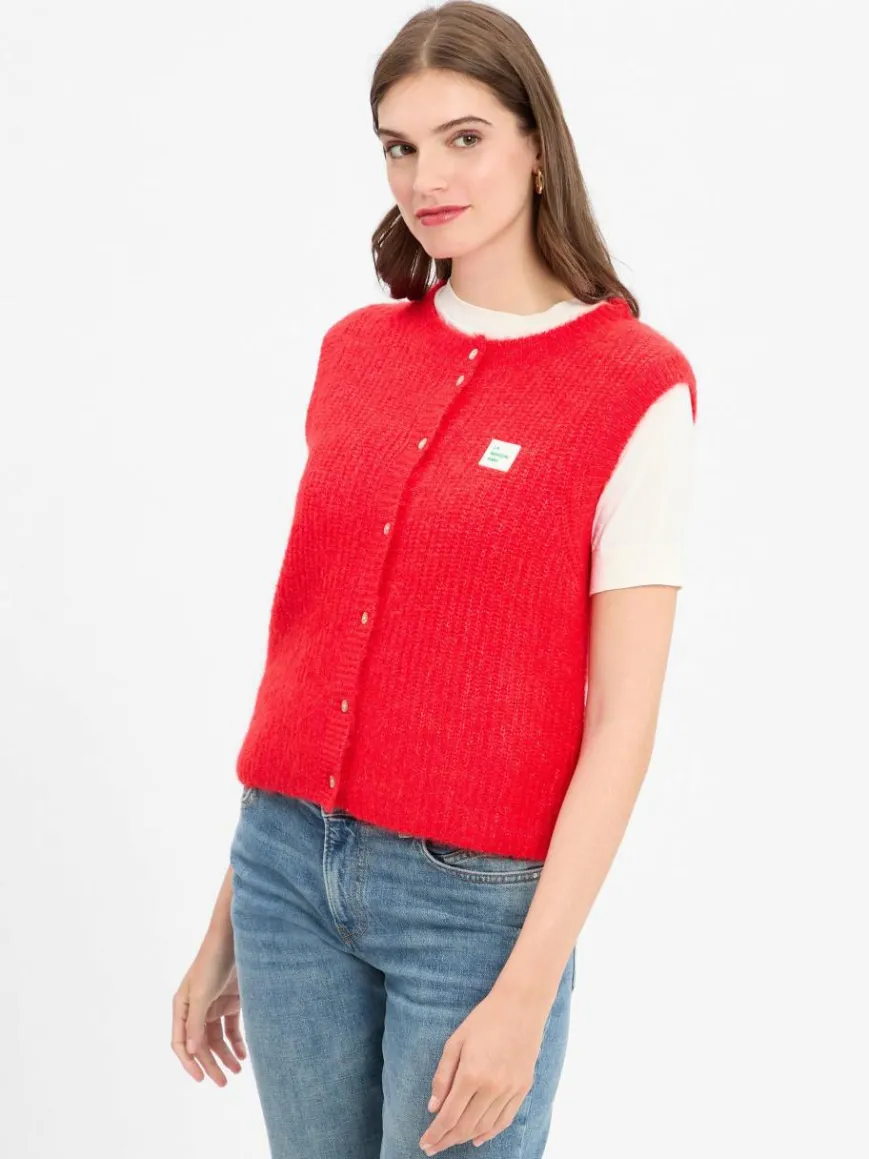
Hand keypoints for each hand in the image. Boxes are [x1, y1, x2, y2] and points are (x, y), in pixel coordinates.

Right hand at [171, 930, 246, 1085]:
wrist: (235, 937)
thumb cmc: (212, 961)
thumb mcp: (202, 993)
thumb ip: (196, 1022)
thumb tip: (191, 1051)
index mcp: (182, 1007)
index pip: (181, 1042)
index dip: (189, 1063)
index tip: (201, 1079)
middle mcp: (196, 1008)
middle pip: (201, 1044)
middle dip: (211, 1063)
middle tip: (224, 1083)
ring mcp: (214, 1005)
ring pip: (218, 1038)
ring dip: (226, 1055)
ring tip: (238, 1070)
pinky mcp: (231, 1000)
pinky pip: (232, 1028)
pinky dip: (237, 1042)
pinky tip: (244, 1054)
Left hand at [419, 986, 548, 1153]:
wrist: (521, 1005)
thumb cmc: (484, 1019)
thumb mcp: (455, 1042)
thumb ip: (443, 1076)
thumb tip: (433, 1107)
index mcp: (472, 1074)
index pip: (449, 1116)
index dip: (435, 1134)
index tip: (424, 1144)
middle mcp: (492, 1087)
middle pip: (466, 1126)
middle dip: (447, 1140)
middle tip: (433, 1148)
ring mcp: (510, 1090)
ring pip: (485, 1126)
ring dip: (466, 1138)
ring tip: (451, 1141)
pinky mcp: (523, 1088)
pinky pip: (505, 1119)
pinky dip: (490, 1132)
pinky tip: (478, 1138)